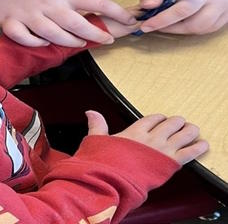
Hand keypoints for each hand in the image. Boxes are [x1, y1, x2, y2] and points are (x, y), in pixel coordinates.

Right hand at [0, 0, 134, 46]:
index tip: (131, 18)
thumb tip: (98, 21)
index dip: (114, 10)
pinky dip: (36, 43)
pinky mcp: (10, 23)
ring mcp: (28, 13)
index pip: (93, 0)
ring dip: (68, 40)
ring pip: (53, 32)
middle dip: (94, 33)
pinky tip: (42, 43)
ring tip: (78, 43)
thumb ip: (72, 7)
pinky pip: (26, 38)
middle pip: (75, 21)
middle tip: (107, 40)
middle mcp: (47, 3)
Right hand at [86, 111, 208, 164]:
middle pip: (171, 123)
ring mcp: (162, 150)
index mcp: (135, 131)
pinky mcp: (170, 164)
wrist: (111, 180)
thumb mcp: (98, 140)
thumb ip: (97, 124)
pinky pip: (189, 153)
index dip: (160, 118)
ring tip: (193, 130)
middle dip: (177, 122)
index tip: (162, 119)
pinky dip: (197, 148)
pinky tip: (203, 145)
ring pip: (182, 134)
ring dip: (189, 131)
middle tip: (181, 123)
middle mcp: (151, 137)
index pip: (153, 118)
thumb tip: (90, 111)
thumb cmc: (104, 163)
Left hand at [137, 0, 227, 34]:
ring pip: (201, 29)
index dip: (162, 21)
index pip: (181, 10)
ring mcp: (223, 11)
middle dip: (170, 28)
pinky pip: (208, 29)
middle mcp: (215, 2)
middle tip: (155, 24)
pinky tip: (183, 21)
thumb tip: (146, 6)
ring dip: (181, 29)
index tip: (146, 26)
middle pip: (193, 24)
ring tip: (168, 22)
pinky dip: (193, 29)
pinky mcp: (225, 17)